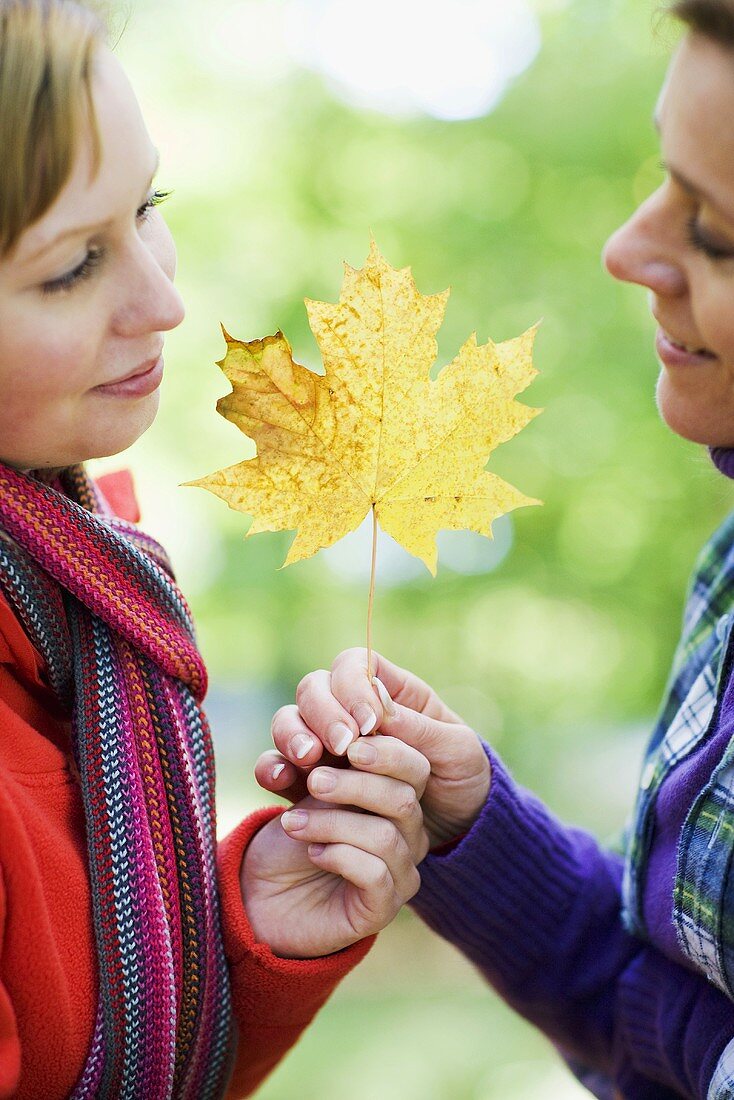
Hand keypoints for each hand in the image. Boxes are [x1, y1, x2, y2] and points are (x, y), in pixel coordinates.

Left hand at [243, 733, 429, 957]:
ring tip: (293, 822)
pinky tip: (313, 852)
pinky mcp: (384, 907)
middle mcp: (407, 832)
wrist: (262, 890)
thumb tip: (344, 737)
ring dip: (333, 822)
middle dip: (354, 784)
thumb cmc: (290, 831)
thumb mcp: (304, 785)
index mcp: (395, 793)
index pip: (413, 766)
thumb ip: (327, 761)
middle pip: (404, 798)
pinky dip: (339, 856)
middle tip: (313, 781)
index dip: (384, 750)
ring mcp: (400, 871)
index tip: (340, 743)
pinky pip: (374, 873)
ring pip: (385, 835)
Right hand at [257, 648, 490, 847]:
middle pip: (315, 688)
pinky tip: (281, 782)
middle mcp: (350, 712)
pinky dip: (273, 769)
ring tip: (310, 759)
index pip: (354, 665)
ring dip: (293, 735)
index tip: (370, 722)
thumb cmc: (462, 776)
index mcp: (389, 691)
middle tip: (341, 745)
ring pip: (291, 720)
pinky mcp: (309, 783)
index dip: (353, 685)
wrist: (456, 827)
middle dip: (322, 712)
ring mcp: (327, 745)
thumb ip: (420, 729)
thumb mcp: (457, 750)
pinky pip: (278, 766)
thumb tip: (381, 711)